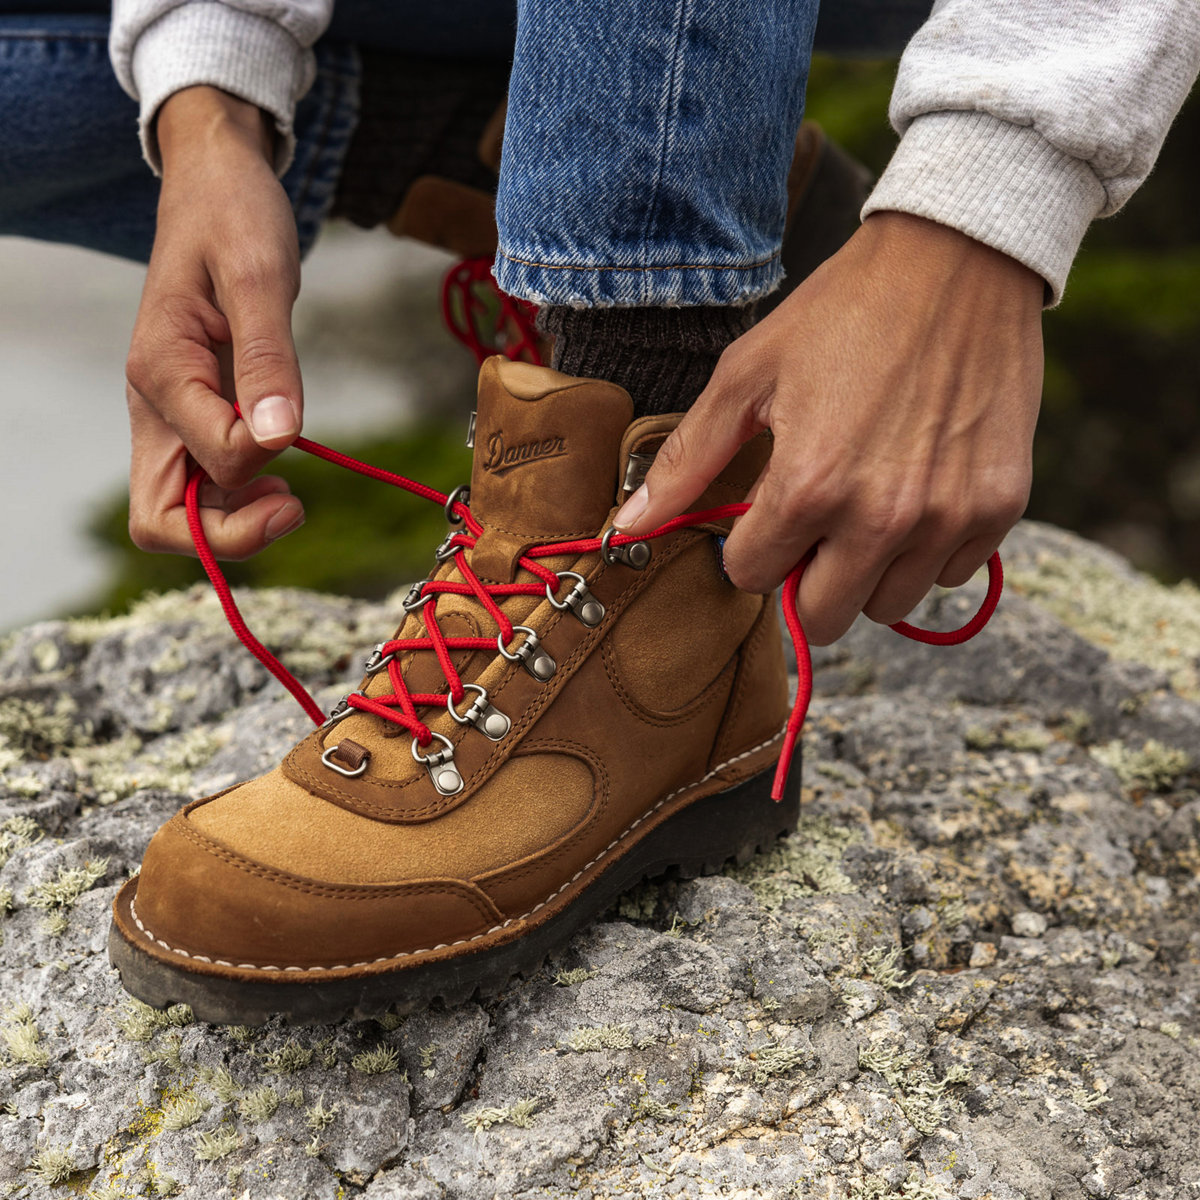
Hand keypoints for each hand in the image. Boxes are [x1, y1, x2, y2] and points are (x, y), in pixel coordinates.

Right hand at [125, 86, 304, 558]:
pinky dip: (241, 492)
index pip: (210, 461)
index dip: (261, 463)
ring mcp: (171, 414)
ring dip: (236, 519)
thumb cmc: (235, 217)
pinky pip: (205, 480)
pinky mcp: (194, 412)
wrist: (216, 183)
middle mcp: (155, 405)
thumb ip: (268, 359)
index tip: (296, 432)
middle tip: (292, 504)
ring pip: (181, 510)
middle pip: (161, 520)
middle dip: (229, 534)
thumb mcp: (261, 276)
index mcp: (161, 372)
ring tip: (290, 491)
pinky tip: (278, 462)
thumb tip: (279, 439)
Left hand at [614, 212, 1043, 644]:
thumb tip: (624, 529)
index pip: (753, 578)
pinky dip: (926, 550)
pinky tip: (917, 493)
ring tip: (864, 506)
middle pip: (822, 617)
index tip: (763, 513)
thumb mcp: (747, 376)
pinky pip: (949, 574)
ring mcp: (947, 518)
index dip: (748, 547)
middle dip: (802, 580)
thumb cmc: (840, 313)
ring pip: (888, 606)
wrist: (956, 259)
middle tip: (810, 526)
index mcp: (808, 487)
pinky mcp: (1000, 508)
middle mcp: (881, 518)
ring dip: (866, 572)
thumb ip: (686, 462)